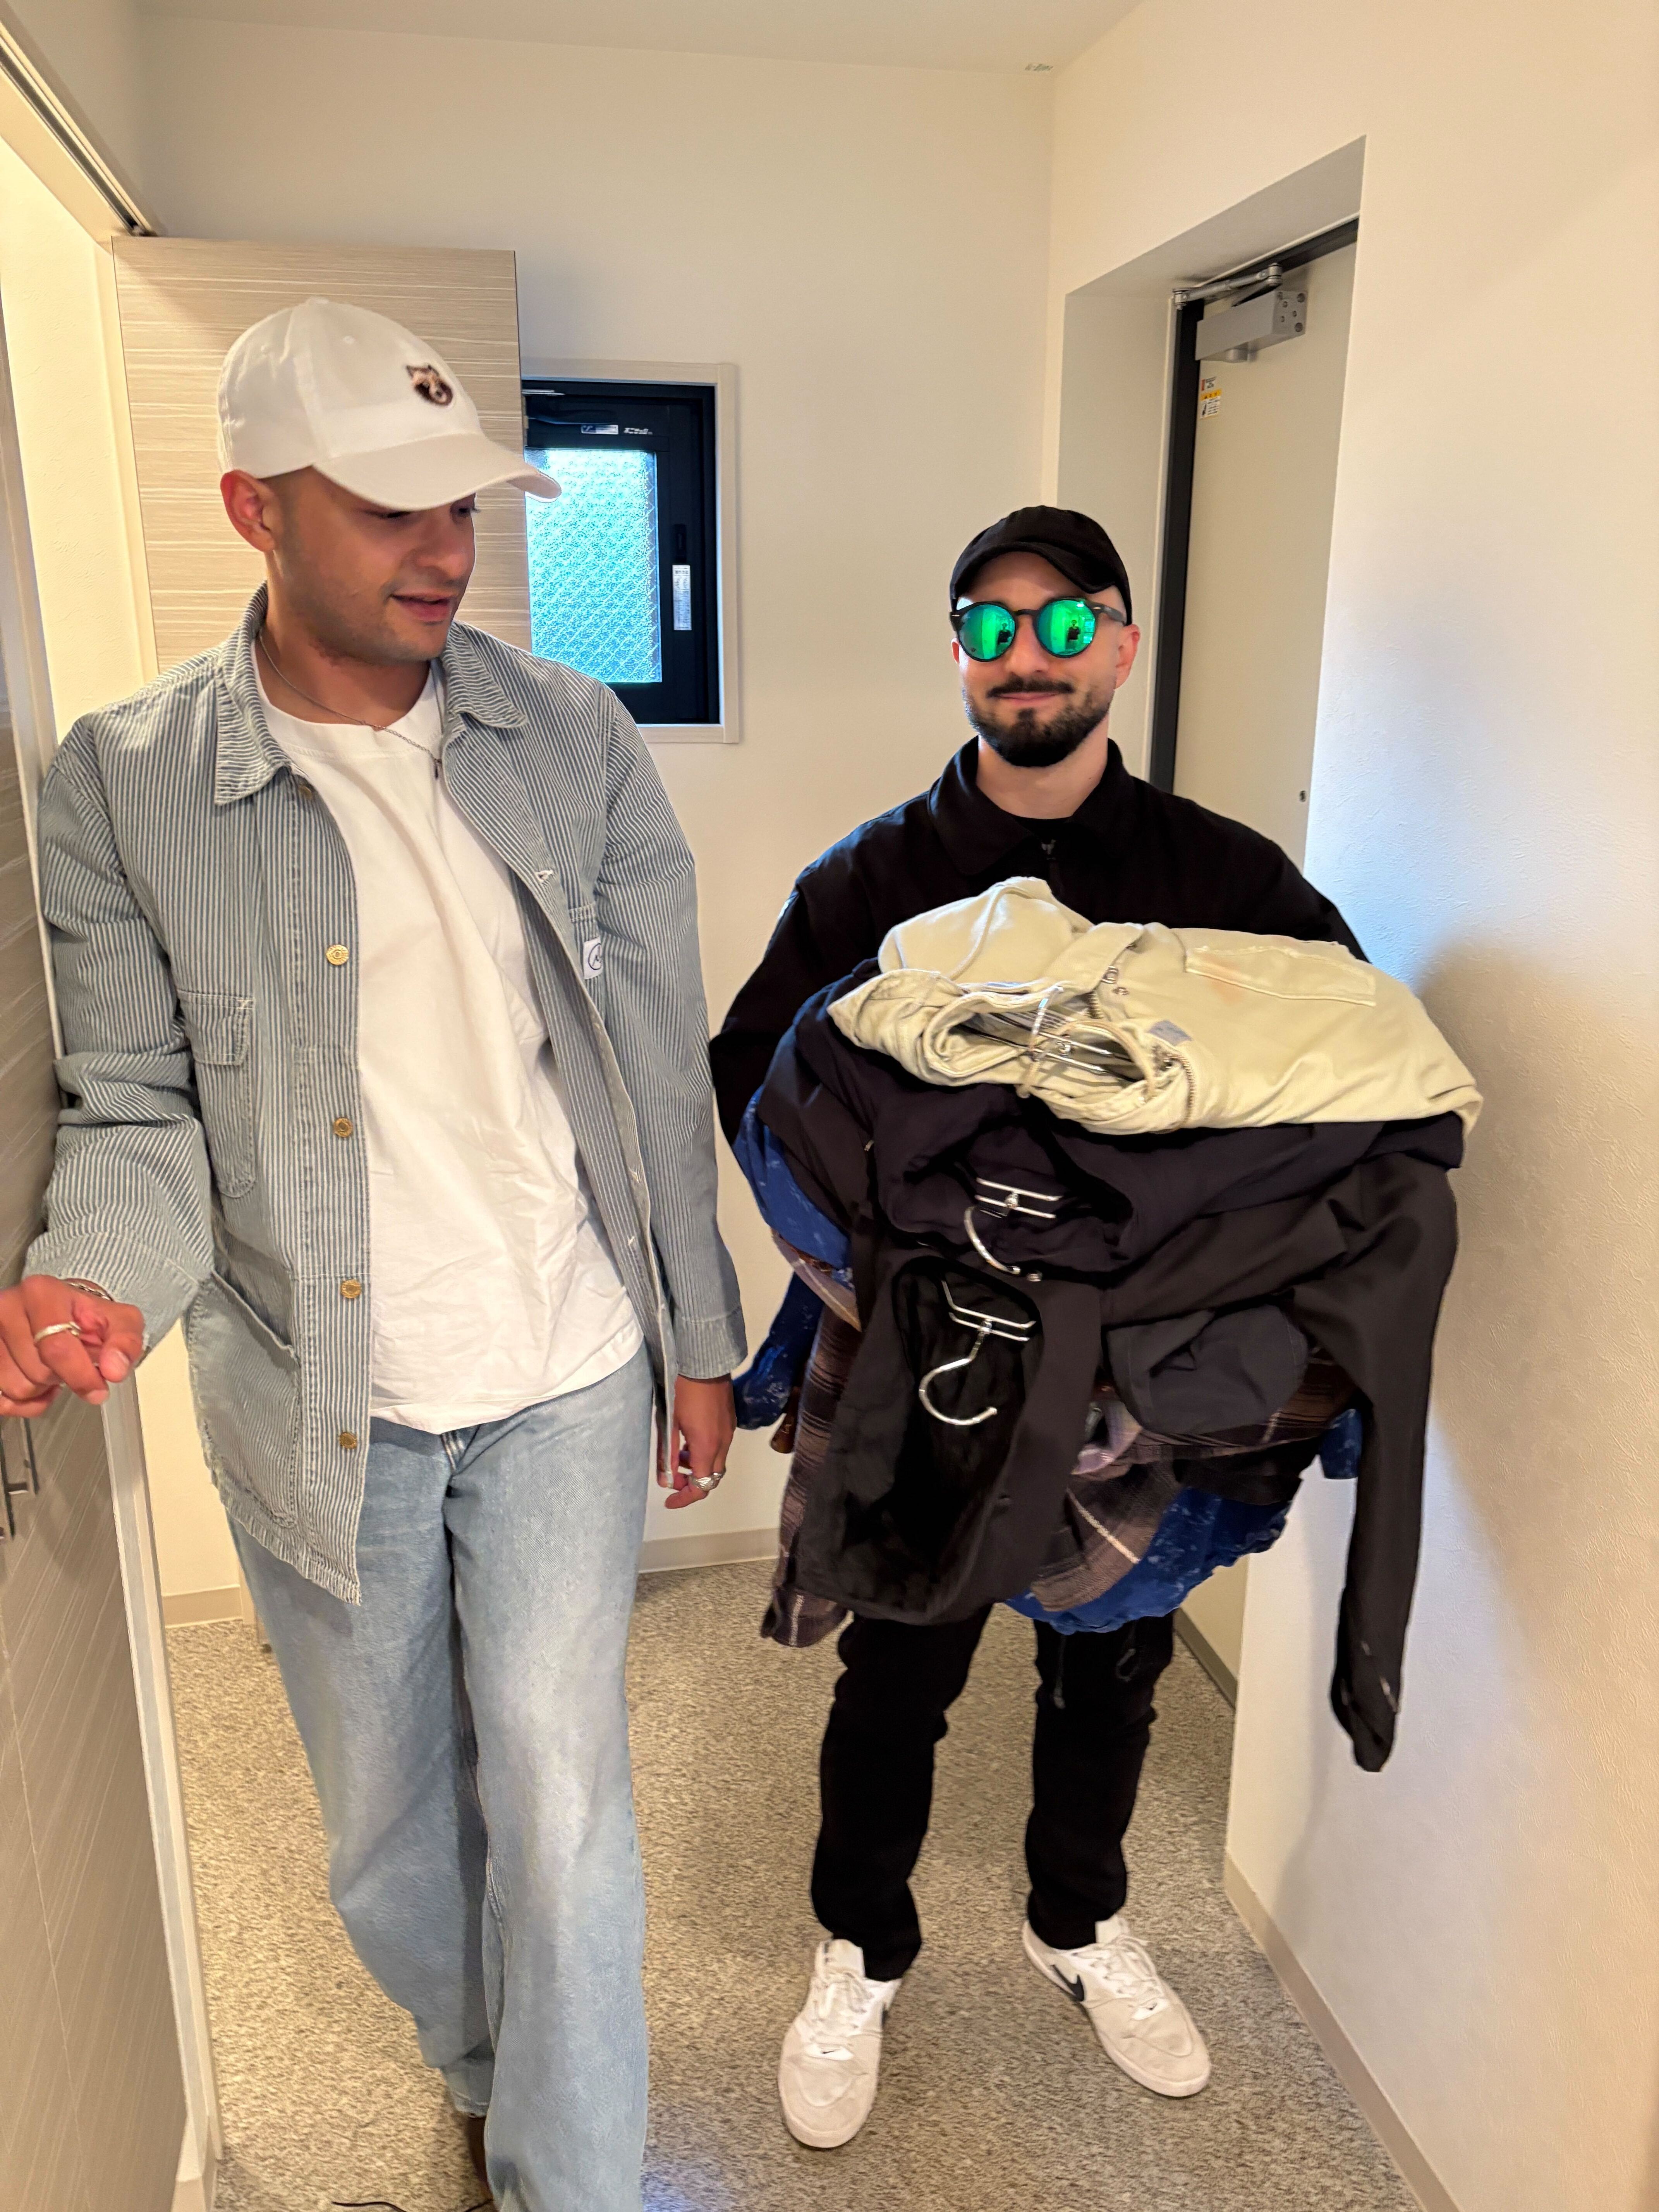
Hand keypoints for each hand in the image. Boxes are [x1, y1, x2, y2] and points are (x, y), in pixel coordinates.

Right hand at [0, 1277, 144, 1418]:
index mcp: (41, 1294)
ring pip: (17, 1388)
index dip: (80, 1375)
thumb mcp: (120, 1321)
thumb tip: (115, 1370)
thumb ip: (125, 1343)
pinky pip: (2, 1400)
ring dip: (42, 1389)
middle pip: (37, 1371)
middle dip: (62, 1377)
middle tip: (72, 1362)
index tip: (97, 1388)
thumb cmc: (87, 1316)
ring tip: (53, 1368)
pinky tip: (36, 1385)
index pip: (56, 1347)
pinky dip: (23, 1402)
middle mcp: (8, 1309)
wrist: (63, 1309)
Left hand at [658, 1374, 734, 1509]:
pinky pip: (721, 1447)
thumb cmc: (684, 1390)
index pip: (701, 1486)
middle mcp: (723, 1443)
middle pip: (712, 1478)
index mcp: (707, 1446)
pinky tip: (690, 1440)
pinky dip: (706, 1452)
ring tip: (680, 1456)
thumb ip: (668, 1455)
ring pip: (717, 1463)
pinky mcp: (730, 1421)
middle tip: (674, 1479)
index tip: (670, 1500)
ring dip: (699, 1467)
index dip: (685, 1498)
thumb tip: (665, 1479)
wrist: (704, 1364)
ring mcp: (729, 1432)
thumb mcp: (670, 1424)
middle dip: (693, 1484)